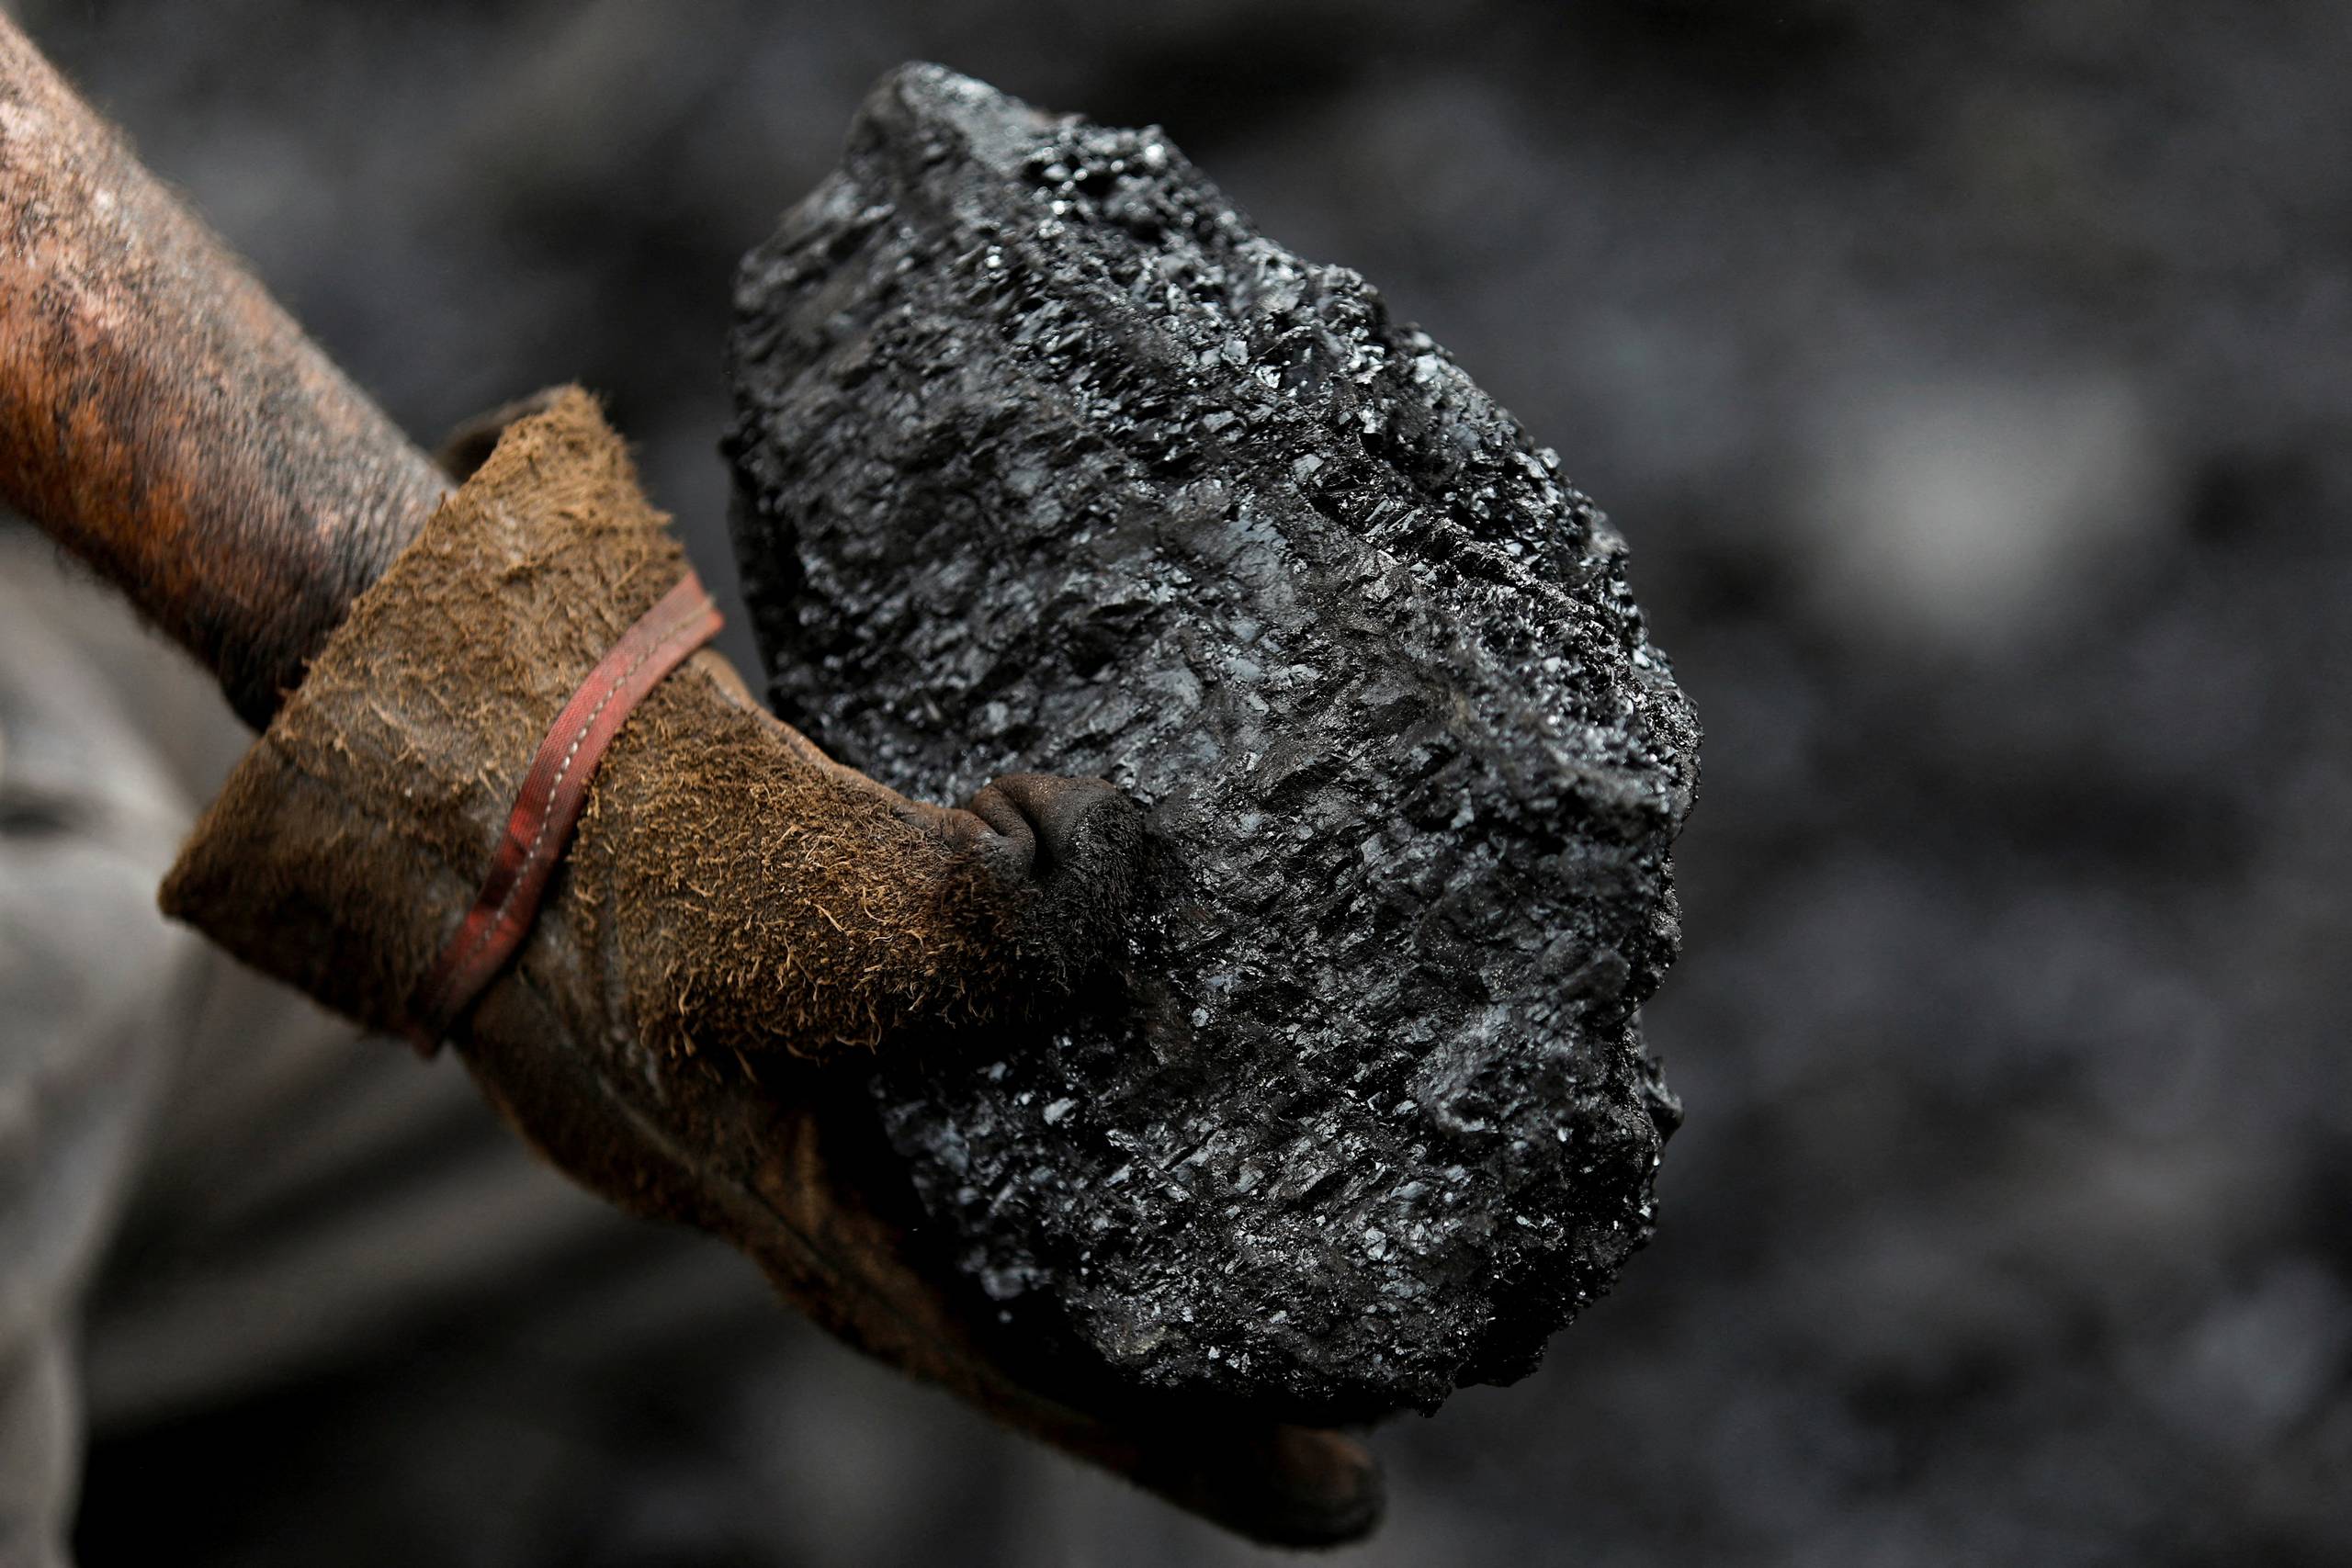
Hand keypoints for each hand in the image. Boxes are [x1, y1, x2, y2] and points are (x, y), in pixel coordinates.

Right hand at [162, 390, 1381, 1545]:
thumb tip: (1114, 871)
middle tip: (1329, 1394)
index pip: (1015, 1359)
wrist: (459, 737)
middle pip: (1006, 1309)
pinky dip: (1044, 1091)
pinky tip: (1125, 1046)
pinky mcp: (788, 1010)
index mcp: (793, 1202)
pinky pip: (949, 1084)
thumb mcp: (782, 886)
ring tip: (1258, 1226)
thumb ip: (966, 918)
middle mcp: (798, 1178)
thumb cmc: (595, 835)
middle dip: (1159, 1363)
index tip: (1341, 1500)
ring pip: (977, 1199)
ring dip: (1104, 1227)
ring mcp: (785, 1099)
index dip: (1180, 1437)